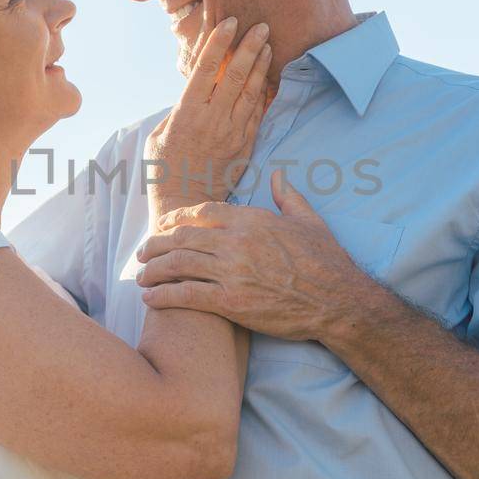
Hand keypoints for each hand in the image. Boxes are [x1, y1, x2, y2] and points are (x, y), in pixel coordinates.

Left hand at [135, 169, 380, 341]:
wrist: (337, 300)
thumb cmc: (326, 261)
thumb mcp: (308, 220)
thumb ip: (287, 196)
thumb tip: (277, 176)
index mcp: (251, 219)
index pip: (200, 212)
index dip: (176, 219)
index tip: (163, 226)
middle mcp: (236, 242)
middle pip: (181, 237)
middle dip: (155, 245)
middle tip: (141, 253)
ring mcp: (232, 272)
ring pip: (177, 265)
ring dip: (152, 271)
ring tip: (141, 277)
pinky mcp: (230, 302)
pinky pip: (186, 295)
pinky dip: (164, 296)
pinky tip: (151, 299)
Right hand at [144, 17, 270, 220]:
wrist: (185, 204)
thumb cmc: (164, 168)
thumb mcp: (159, 134)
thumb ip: (177, 111)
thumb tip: (191, 92)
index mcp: (187, 113)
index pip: (206, 69)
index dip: (219, 43)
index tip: (230, 22)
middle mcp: (212, 119)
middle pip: (235, 75)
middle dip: (249, 47)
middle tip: (261, 26)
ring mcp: (232, 133)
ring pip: (251, 91)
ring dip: (261, 65)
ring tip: (269, 44)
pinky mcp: (245, 145)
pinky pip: (258, 114)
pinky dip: (264, 93)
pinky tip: (269, 77)